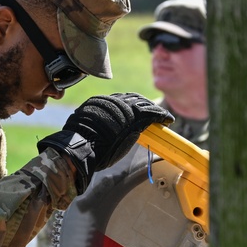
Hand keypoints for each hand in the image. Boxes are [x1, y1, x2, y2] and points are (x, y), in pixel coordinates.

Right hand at [38, 93, 173, 192]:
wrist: (81, 148)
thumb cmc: (78, 146)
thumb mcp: (83, 129)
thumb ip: (91, 126)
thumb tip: (92, 132)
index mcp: (97, 103)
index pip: (116, 100)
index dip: (127, 104)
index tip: (132, 109)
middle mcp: (110, 102)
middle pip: (131, 98)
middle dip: (142, 103)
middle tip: (150, 110)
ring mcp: (123, 109)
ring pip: (143, 103)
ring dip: (153, 109)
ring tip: (161, 116)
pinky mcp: (135, 118)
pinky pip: (151, 113)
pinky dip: (160, 115)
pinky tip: (167, 119)